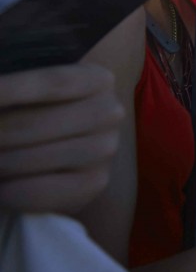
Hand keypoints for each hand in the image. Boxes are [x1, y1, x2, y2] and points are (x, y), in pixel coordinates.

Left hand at [0, 64, 123, 213]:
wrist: (76, 145)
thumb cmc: (45, 110)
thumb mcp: (35, 93)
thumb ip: (11, 93)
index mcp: (97, 79)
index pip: (50, 83)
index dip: (8, 90)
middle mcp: (110, 112)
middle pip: (32, 124)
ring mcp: (105, 149)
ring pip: (30, 159)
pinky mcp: (95, 182)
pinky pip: (41, 191)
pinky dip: (7, 191)